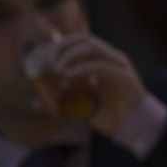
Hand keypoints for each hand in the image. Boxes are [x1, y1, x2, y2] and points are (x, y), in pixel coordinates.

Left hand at [32, 33, 146, 134]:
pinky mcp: (125, 76)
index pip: (80, 41)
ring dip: (71, 54)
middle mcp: (111, 58)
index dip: (61, 45)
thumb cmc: (107, 115)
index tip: (45, 58)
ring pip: (93, 46)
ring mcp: (119, 65)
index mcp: (101, 60)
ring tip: (58, 68)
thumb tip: (34, 103)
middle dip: (63, 46)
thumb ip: (57, 104)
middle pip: (85, 39)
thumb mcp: (77, 108)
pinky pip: (102, 65)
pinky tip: (69, 74)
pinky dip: (83, 67)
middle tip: (49, 62)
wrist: (131, 127)